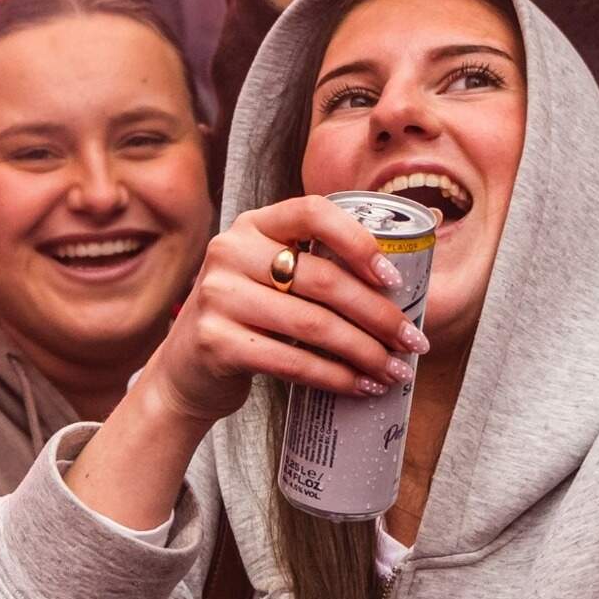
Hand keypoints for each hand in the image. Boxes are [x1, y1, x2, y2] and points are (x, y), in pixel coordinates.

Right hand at [136, 195, 421, 427]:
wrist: (184, 372)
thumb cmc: (247, 320)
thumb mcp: (269, 276)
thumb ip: (317, 265)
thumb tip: (409, 268)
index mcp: (253, 225)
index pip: (313, 212)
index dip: (359, 242)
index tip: (394, 279)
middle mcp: (230, 252)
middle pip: (323, 280)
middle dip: (379, 316)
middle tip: (413, 342)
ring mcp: (218, 296)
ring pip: (314, 325)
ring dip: (365, 352)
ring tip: (394, 371)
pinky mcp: (216, 342)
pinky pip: (292, 362)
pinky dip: (335, 377)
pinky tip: (360, 386)